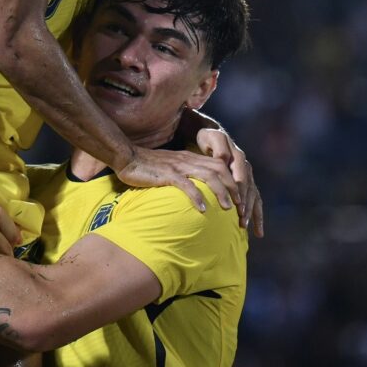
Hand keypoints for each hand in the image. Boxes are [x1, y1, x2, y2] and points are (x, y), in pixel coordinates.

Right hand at [116, 146, 237, 213]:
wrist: (126, 157)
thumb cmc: (148, 166)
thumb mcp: (172, 167)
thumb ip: (186, 173)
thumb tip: (199, 189)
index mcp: (192, 158)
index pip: (221, 165)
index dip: (233, 181)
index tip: (240, 199)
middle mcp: (189, 160)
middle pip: (220, 170)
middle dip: (233, 188)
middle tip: (240, 207)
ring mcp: (179, 166)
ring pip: (208, 176)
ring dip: (221, 192)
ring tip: (227, 208)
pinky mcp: (167, 174)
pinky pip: (186, 185)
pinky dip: (197, 197)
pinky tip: (202, 210)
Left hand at [195, 128, 262, 237]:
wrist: (212, 137)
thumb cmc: (209, 138)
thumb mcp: (211, 138)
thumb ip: (218, 147)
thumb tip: (222, 158)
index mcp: (238, 158)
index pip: (241, 177)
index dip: (240, 191)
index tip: (238, 204)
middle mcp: (245, 168)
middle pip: (249, 190)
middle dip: (246, 206)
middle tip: (242, 220)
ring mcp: (247, 176)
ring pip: (253, 197)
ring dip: (251, 213)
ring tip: (245, 226)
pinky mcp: (247, 184)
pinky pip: (255, 201)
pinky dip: (256, 216)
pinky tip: (257, 232)